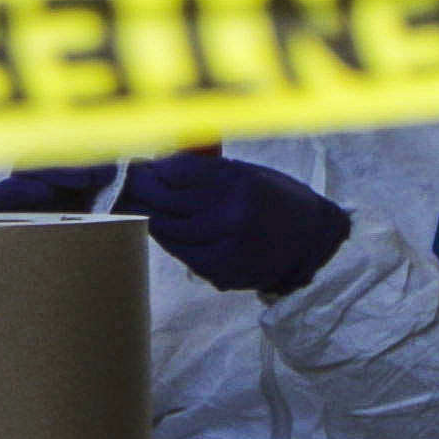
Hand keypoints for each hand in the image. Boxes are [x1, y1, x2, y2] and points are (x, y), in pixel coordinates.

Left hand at [110, 149, 352, 297]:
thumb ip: (207, 171)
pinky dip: (170, 241)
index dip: (153, 171)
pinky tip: (162, 230)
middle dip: (142, 192)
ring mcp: (227, 245)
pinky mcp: (223, 271)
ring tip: (137, 205)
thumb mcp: (247, 173)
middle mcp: (232, 213)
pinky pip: (183, 254)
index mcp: (238, 182)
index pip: (178, 173)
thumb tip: (157, 167)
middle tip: (127, 185)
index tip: (138, 167)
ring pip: (170, 231)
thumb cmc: (275, 199)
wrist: (312, 239)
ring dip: (151, 217)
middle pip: (168, 202)